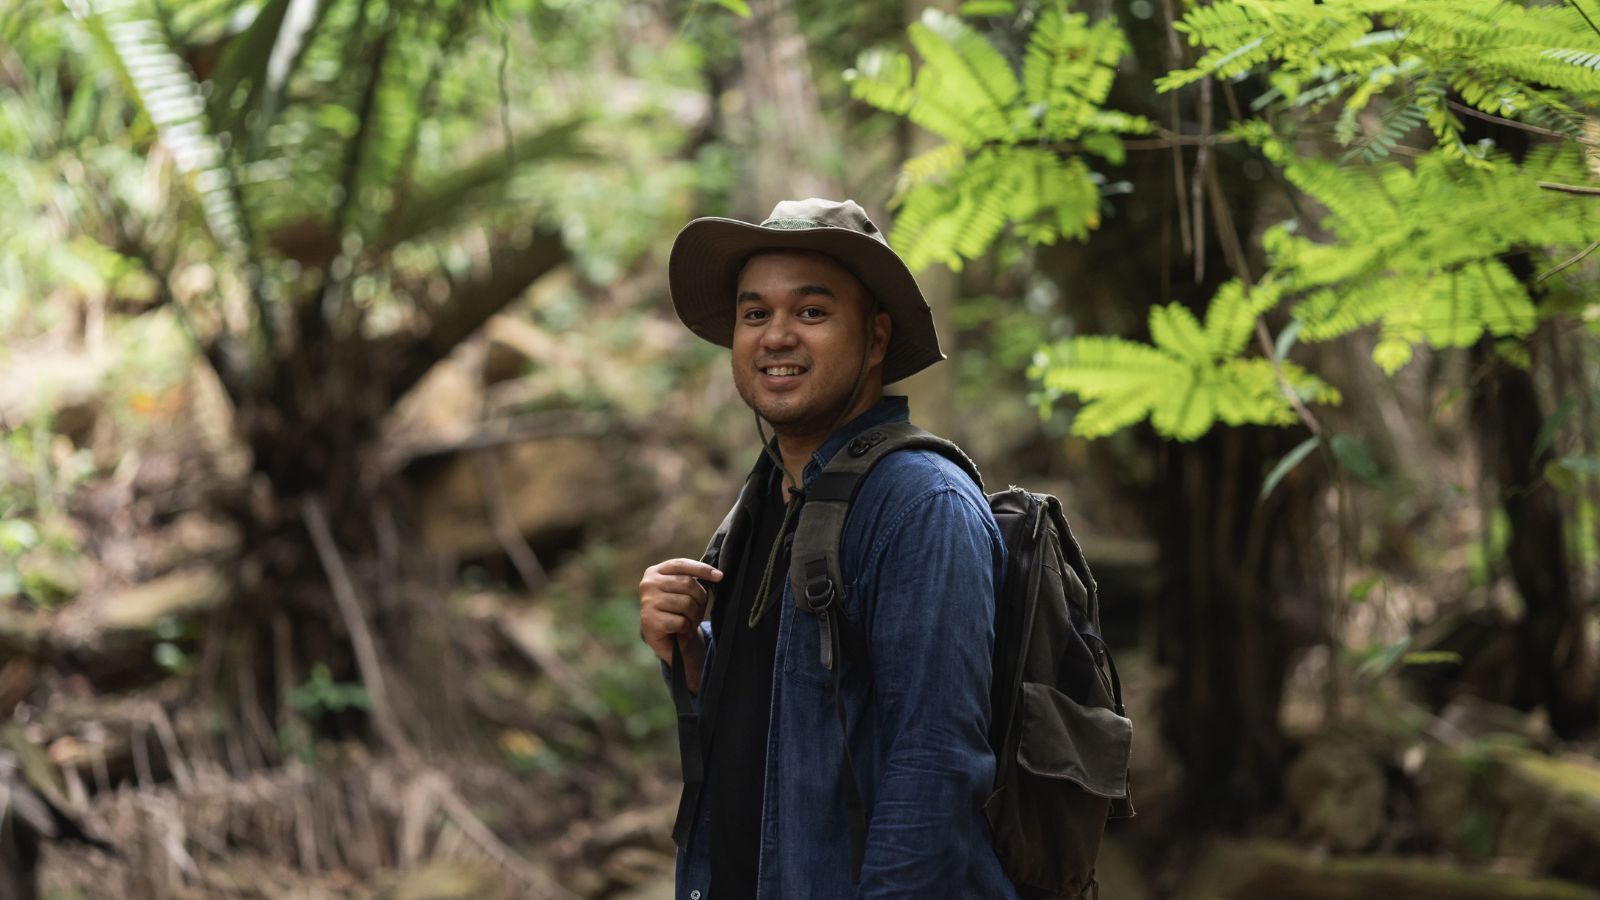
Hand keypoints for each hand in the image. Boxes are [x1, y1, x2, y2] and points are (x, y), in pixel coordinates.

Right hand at [639, 558, 722, 691]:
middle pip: (687, 583)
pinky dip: (686, 627)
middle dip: (700, 597)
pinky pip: (681, 621)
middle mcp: (648, 584)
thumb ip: (693, 580)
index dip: (702, 569)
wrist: (667, 639)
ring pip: (686, 603)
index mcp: (655, 572)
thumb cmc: (679, 611)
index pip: (682, 564)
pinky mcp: (650, 622)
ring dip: (694, 614)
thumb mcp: (685, 591)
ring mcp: (647, 603)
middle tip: (698, 607)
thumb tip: (717, 575)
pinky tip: (680, 629)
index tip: (720, 576)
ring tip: (688, 618)